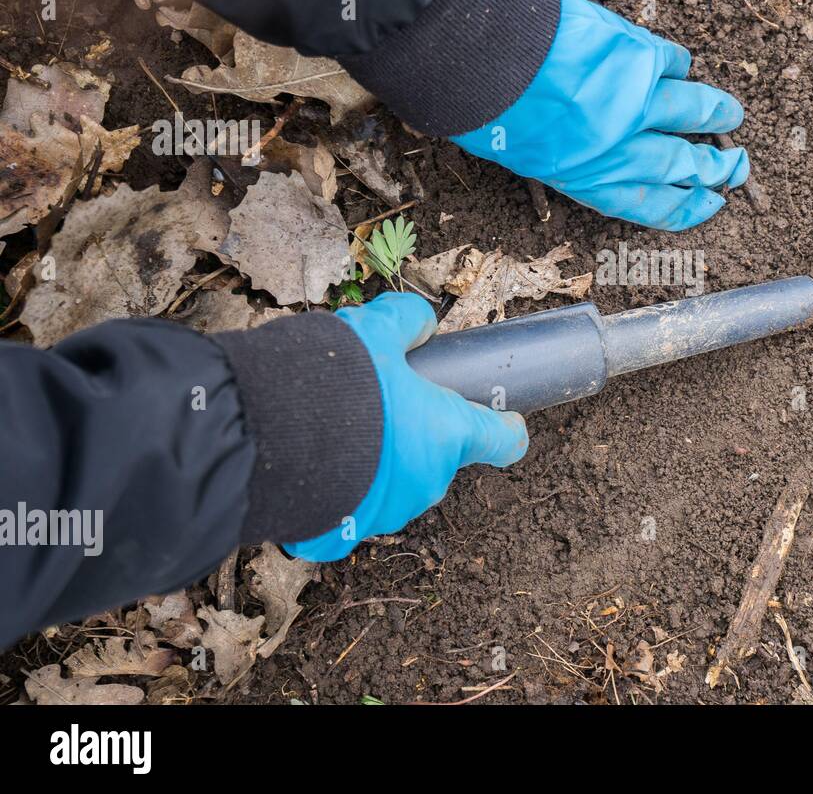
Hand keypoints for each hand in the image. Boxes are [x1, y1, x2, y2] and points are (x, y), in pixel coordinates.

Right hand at [285, 293, 527, 560]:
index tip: (503, 418)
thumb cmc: (334, 384)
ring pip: (394, 480)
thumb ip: (406, 321)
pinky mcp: (343, 534)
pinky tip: (311, 459)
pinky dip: (340, 484)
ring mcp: (386, 513)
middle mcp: (427, 482)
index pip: (502, 439)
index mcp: (449, 435)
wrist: (265, 439)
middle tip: (380, 401)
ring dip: (377, 459)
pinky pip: (350, 505)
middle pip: (437, 454)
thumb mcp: (376, 330)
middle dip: (416, 431)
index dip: (503, 426)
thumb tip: (421, 322)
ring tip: (335, 426)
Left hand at [452, 0, 747, 230]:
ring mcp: (634, 100)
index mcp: (590, 180)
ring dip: (717, 114)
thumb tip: (593, 151)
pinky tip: (683, 66)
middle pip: (683, 165)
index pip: (652, 205)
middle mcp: (621, 148)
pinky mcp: (637, 54)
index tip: (711, 205)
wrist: (482, 55)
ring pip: (692, 112)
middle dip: (715, 169)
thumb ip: (569, 159)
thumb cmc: (485, 110)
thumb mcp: (522, 154)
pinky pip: (671, 61)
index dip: (688, 208)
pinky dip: (679, 64)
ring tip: (732, 116)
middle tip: (737, 168)